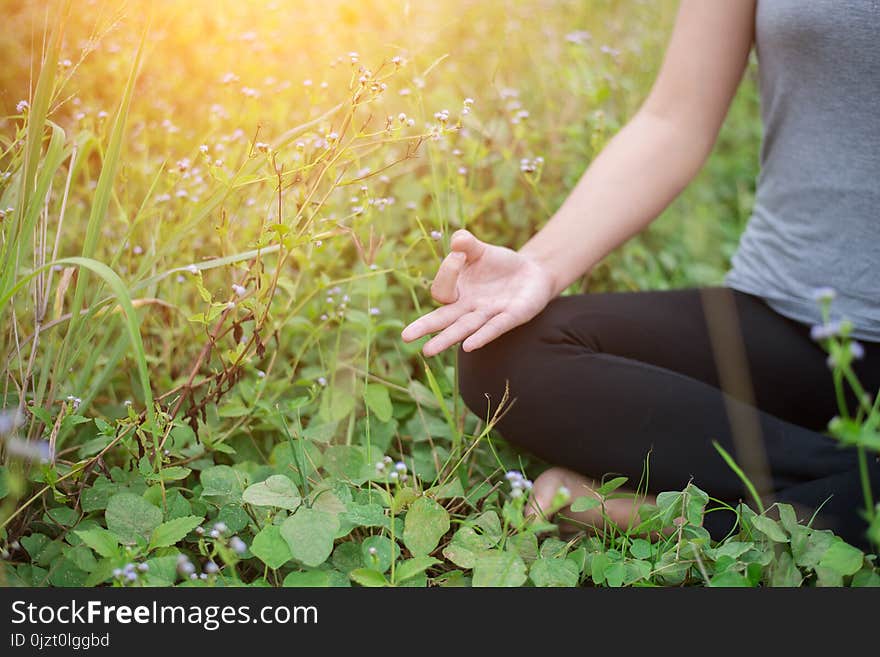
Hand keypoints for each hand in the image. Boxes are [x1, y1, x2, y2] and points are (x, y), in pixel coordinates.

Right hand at [401, 229, 556, 356]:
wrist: (532, 273)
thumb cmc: (500, 264)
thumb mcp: (481, 250)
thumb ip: (467, 244)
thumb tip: (457, 241)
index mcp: (458, 292)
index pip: (442, 290)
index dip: (447, 272)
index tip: (460, 255)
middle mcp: (468, 308)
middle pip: (443, 319)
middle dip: (425, 327)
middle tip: (405, 337)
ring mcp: (488, 314)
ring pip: (463, 329)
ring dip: (446, 339)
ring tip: (427, 351)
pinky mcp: (511, 317)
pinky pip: (494, 328)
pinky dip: (482, 336)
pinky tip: (469, 346)